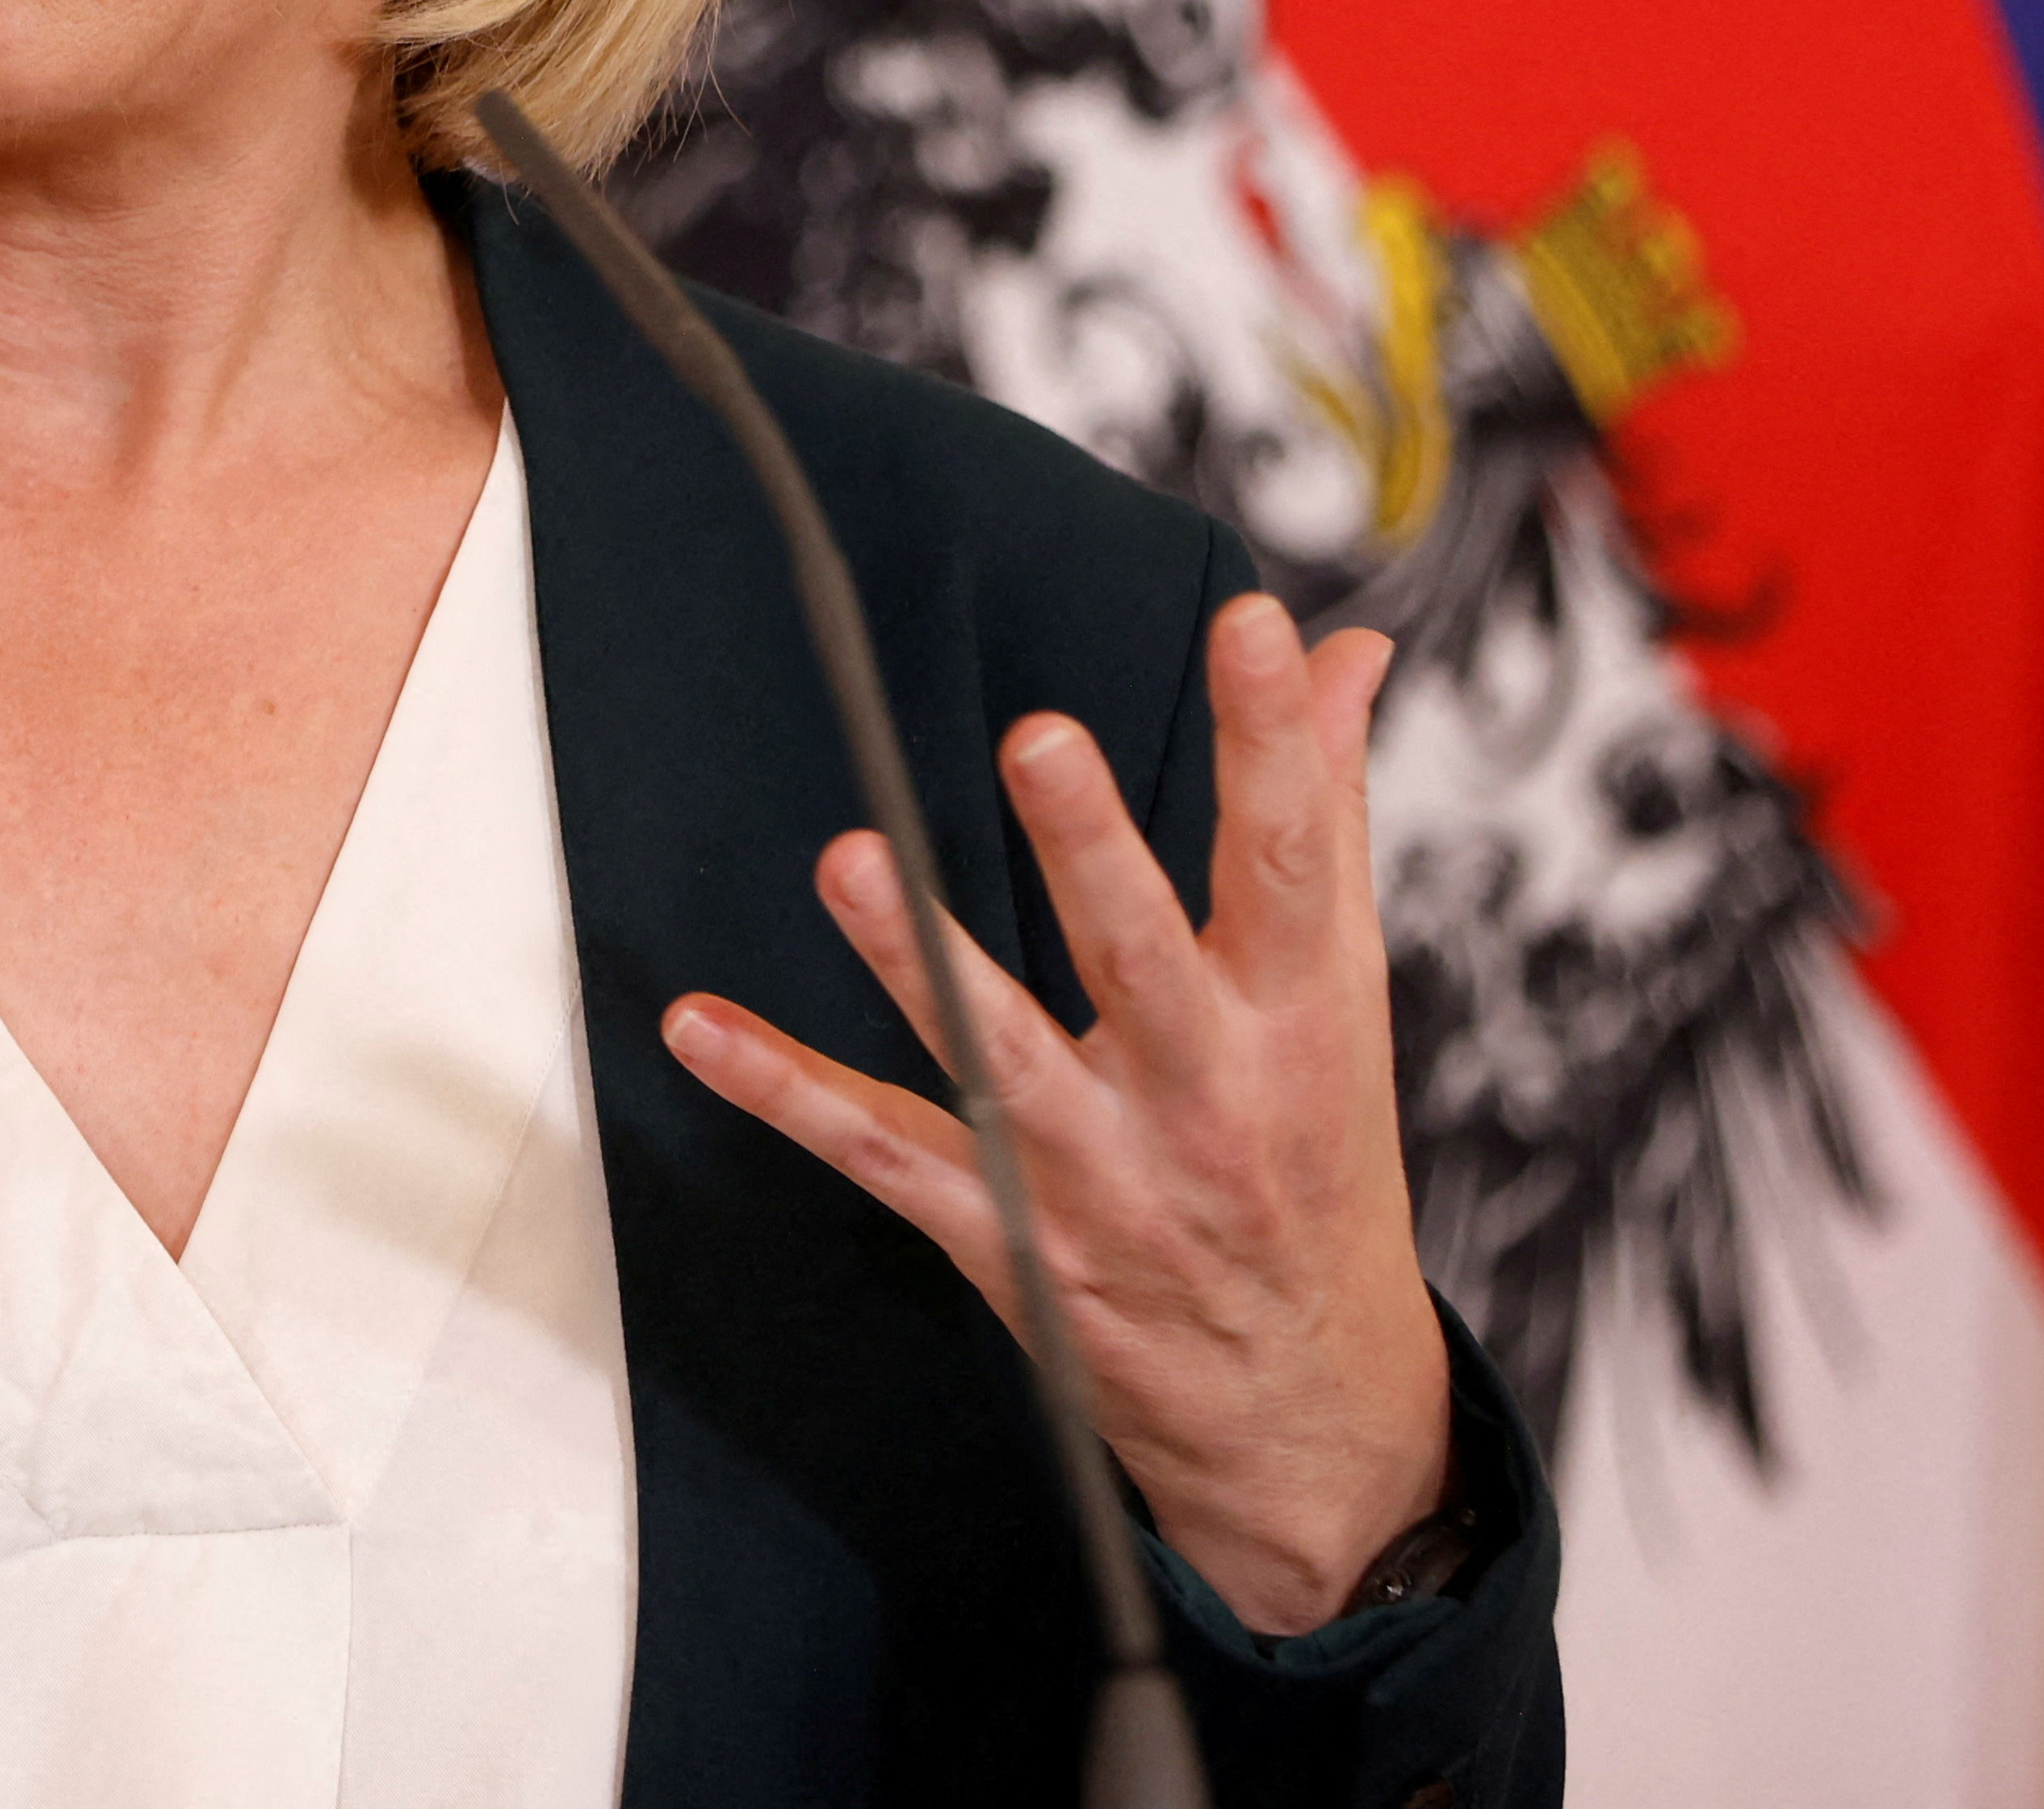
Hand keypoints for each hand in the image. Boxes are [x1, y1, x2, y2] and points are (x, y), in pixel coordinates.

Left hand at [663, 592, 1446, 1635]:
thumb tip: (1343, 654)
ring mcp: (1097, 1173)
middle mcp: (1201, 1094)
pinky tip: (700, 1028)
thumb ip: (1322, 812)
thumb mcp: (1342, 997)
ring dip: (917, 963)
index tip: (1254, 629)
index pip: (1295, 860)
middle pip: (1143, 958)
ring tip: (850, 864)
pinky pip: (879, 1148)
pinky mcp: (1006, 1235)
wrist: (1307, 1414)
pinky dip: (783, 1091)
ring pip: (1000, 1058)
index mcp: (1297, 1019)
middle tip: (1041, 739)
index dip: (1279, 741)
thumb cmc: (1315, 1166)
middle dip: (1094, 853)